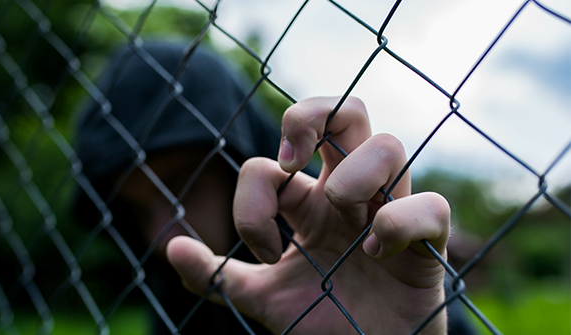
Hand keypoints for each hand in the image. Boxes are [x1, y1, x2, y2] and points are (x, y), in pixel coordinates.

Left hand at [166, 96, 449, 333]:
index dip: (254, 199)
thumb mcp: (261, 299)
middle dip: (311, 116)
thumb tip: (170, 249)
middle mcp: (348, 197)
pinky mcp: (425, 245)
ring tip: (342, 216)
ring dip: (354, 174)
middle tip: (291, 160)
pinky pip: (431, 206)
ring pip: (389, 145)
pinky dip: (400, 220)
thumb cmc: (319, 325)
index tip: (264, 252)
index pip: (271, 163)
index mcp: (307, 205)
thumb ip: (217, 277)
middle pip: (347, 112)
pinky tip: (378, 251)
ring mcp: (389, 214)